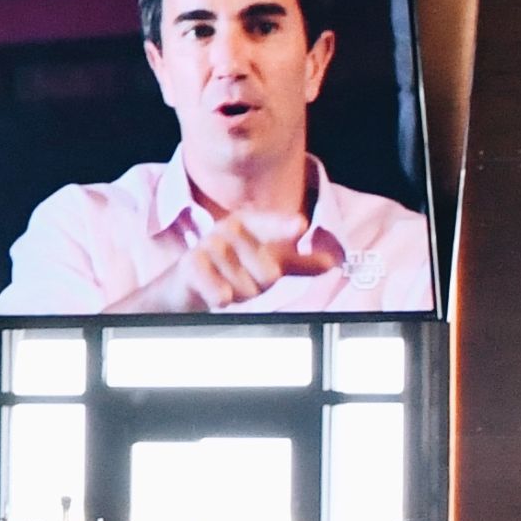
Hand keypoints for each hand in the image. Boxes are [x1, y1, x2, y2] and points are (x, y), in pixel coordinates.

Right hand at [176, 191, 302, 303]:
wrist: (186, 282)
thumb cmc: (232, 269)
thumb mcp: (267, 262)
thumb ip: (299, 263)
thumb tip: (333, 262)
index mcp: (250, 223)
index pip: (272, 224)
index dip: (284, 226)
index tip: (300, 225)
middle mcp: (229, 229)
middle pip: (269, 273)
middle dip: (259, 287)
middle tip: (242, 279)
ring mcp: (209, 245)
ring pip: (246, 288)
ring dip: (238, 295)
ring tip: (224, 284)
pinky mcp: (191, 265)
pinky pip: (220, 291)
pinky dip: (221, 297)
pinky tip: (217, 295)